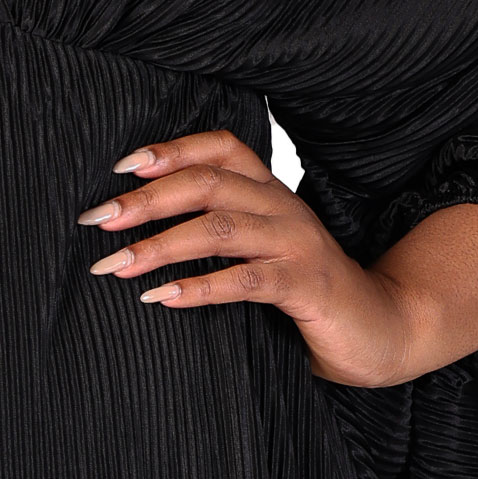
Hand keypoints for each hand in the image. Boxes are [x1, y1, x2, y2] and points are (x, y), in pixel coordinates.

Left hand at [81, 136, 477, 386]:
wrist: (379, 330)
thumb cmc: (306, 295)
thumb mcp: (260, 253)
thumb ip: (217, 235)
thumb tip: (134, 239)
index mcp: (270, 192)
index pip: (220, 148)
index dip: (171, 150)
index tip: (121, 168)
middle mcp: (283, 207)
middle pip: (208, 184)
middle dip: (146, 200)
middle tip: (98, 220)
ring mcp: (298, 244)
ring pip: (220, 228)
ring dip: (160, 245)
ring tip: (114, 265)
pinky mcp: (308, 285)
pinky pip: (247, 281)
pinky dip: (200, 287)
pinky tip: (161, 297)